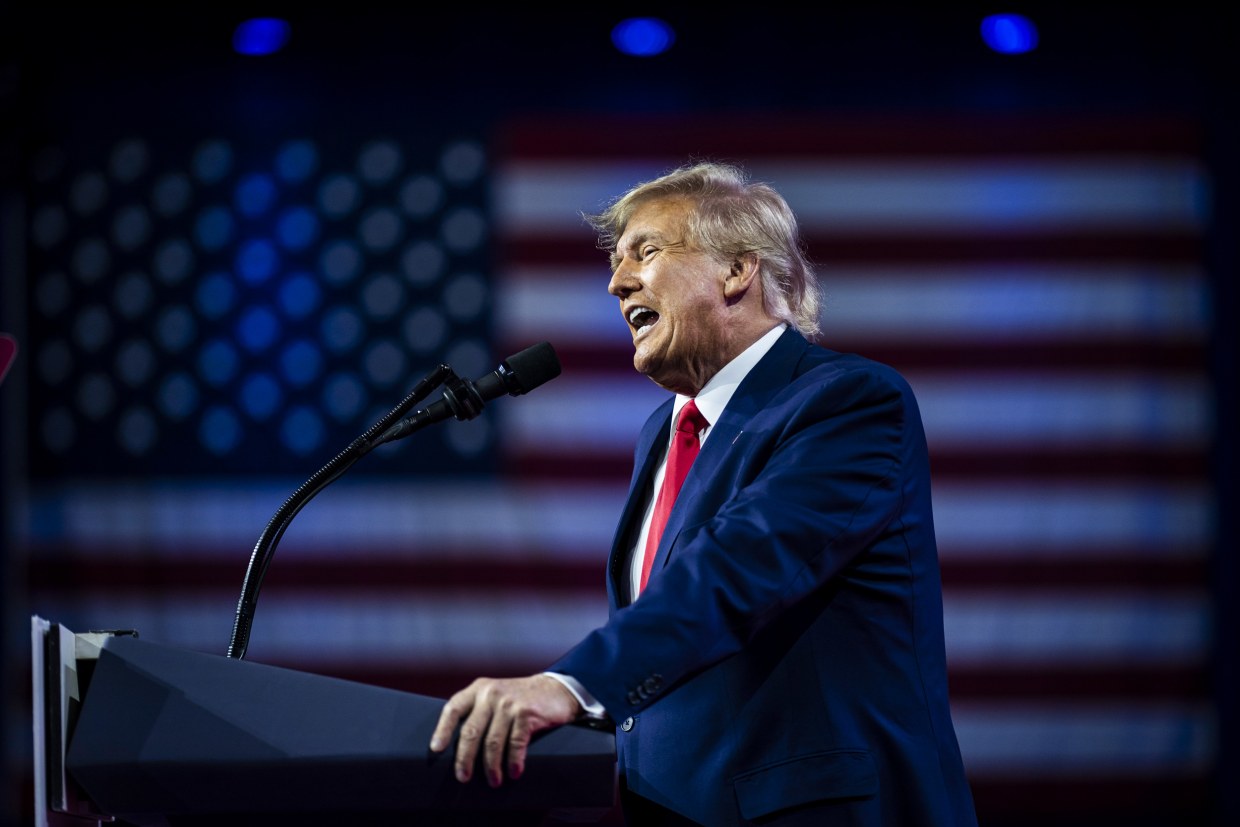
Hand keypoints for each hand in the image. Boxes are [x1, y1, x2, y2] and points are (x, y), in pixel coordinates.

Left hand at [428, 674, 581, 786]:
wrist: (555, 689)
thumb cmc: (519, 699)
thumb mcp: (494, 696)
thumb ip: (477, 711)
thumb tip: (458, 746)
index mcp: (478, 689)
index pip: (453, 709)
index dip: (442, 730)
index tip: (436, 750)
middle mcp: (491, 694)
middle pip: (470, 731)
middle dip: (464, 759)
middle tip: (463, 777)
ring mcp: (509, 703)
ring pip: (492, 742)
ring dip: (491, 767)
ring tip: (493, 781)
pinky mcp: (526, 713)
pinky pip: (515, 744)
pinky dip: (513, 762)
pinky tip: (513, 772)